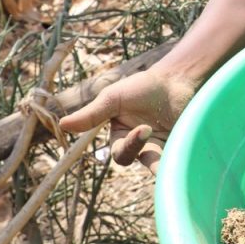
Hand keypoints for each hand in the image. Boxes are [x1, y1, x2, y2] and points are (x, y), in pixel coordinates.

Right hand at [59, 68, 197, 172]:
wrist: (177, 78)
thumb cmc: (143, 86)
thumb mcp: (113, 98)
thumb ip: (92, 114)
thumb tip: (62, 125)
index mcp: (120, 134)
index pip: (119, 151)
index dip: (129, 145)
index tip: (143, 128)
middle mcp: (137, 144)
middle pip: (133, 159)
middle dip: (138, 148)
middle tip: (149, 128)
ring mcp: (158, 145)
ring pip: (153, 164)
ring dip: (159, 164)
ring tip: (168, 165)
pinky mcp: (177, 144)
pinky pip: (173, 160)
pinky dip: (176, 163)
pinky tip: (182, 162)